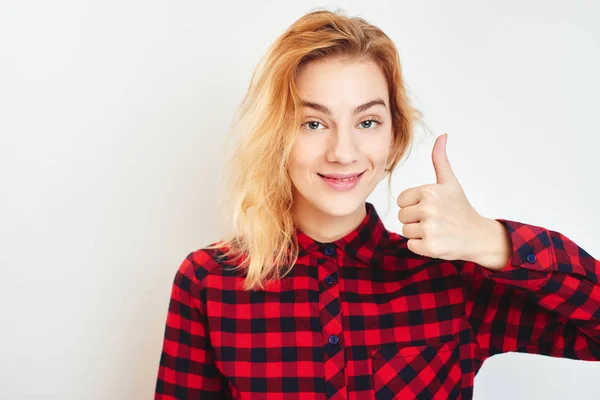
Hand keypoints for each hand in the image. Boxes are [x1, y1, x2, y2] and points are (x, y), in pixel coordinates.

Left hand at [397, 133, 486, 261]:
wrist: (479, 236)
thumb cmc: (460, 208)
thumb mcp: (450, 182)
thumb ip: (440, 160)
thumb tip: (442, 135)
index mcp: (429, 191)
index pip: (402, 200)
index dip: (413, 205)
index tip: (430, 207)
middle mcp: (429, 209)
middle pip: (402, 216)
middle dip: (415, 219)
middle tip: (435, 220)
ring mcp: (430, 228)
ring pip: (405, 231)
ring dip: (418, 233)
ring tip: (436, 230)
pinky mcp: (430, 247)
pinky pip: (410, 245)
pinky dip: (421, 247)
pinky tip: (437, 241)